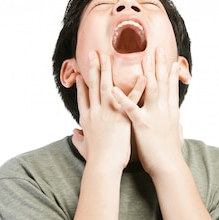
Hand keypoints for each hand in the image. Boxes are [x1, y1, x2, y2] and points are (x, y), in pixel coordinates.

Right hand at [73, 52, 143, 169]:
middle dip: (93, 68)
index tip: (82, 72)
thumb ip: (79, 138)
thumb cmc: (95, 160)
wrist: (103, 166)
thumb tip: (74, 133)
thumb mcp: (83, 147)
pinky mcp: (122, 117)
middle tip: (94, 53)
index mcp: (87, 118)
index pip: (83, 97)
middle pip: (93, 86)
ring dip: (108, 70)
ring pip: (107, 86)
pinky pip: (132, 100)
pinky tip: (144, 76)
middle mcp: (95, 112)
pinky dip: (138, 88)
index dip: (82, 83)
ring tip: (109, 56)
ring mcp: (108, 113)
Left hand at [112, 48, 186, 176]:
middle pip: (162, 82)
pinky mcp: (142, 124)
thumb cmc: (171, 155)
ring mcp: (154, 115)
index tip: (169, 59)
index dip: (170, 73)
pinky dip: (121, 97)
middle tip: (157, 48)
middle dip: (159, 64)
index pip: (171, 88)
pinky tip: (112, 88)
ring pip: (149, 88)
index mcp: (171, 112)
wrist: (170, 167)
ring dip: (143, 71)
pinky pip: (130, 108)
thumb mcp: (177, 137)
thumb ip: (176, 128)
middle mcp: (164, 110)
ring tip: (138, 57)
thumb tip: (179, 125)